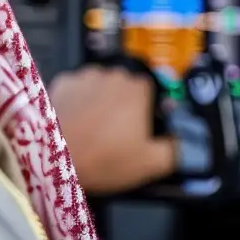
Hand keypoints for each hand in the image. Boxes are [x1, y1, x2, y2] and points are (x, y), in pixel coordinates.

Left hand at [48, 64, 178, 195]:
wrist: (57, 154)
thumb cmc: (103, 158)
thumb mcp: (152, 164)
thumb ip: (175, 150)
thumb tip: (182, 144)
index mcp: (137, 89)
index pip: (153, 90)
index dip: (151, 110)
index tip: (146, 128)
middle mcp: (112, 75)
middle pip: (127, 87)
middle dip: (127, 107)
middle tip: (122, 135)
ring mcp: (85, 76)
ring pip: (102, 87)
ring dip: (103, 103)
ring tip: (98, 132)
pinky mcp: (63, 82)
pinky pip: (78, 90)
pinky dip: (80, 102)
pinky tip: (80, 124)